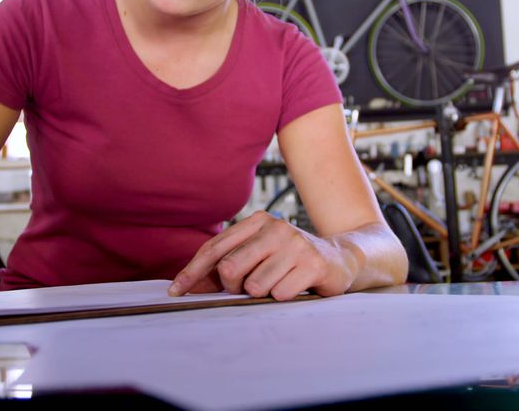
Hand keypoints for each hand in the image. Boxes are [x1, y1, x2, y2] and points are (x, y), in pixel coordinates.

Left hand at [168, 211, 357, 300]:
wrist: (342, 259)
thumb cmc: (292, 262)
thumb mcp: (259, 257)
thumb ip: (226, 268)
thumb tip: (188, 286)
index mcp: (258, 221)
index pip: (215, 248)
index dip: (193, 272)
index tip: (176, 292)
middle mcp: (276, 228)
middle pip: (230, 268)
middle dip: (233, 287)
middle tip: (250, 288)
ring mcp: (296, 244)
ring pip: (254, 285)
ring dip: (263, 294)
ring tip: (279, 284)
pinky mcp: (313, 263)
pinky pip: (279, 294)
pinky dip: (283, 297)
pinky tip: (295, 287)